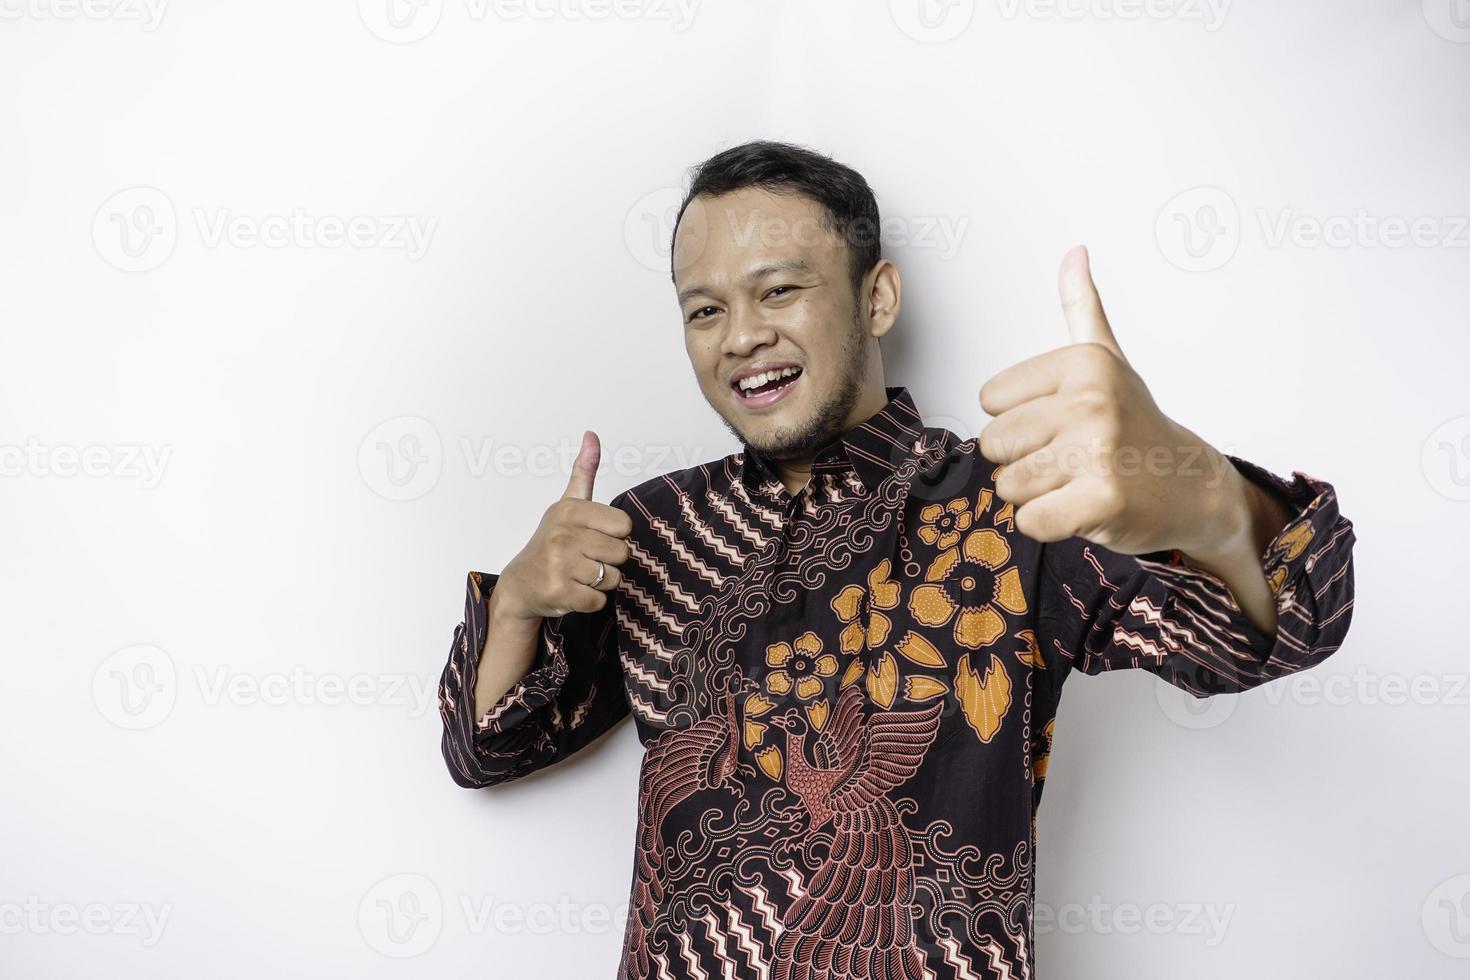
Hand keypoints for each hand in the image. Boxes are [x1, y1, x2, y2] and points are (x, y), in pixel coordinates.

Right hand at [497, 430, 633, 618]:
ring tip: (578, 575)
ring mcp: (559, 564)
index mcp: (570, 510)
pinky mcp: (559, 592)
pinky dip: (591, 601)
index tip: (593, 536)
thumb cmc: (551, 542)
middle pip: (622, 553)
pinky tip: (573, 591)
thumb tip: (592, 434)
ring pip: (613, 578)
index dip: (614, 535)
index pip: (625, 526)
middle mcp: (562, 534)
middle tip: (584, 559)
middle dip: (609, 561)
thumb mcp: (567, 504)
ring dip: (600, 582)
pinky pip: (599, 600)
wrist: (521, 583)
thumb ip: (584, 472)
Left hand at [977, 246, 1244, 558]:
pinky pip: (1030, 520)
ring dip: (1036, 494)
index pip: (990, 401)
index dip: (1017, 420)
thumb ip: (1083, 309)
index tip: (1061, 423)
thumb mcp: (1108, 361)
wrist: (1191, 486)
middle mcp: (1090, 401)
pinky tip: (1082, 509)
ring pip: (1008, 485)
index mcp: (1082, 364)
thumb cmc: (1135, 424)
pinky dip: (1047, 524)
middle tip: (1070, 459)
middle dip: (1023, 460)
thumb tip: (1074, 253)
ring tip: (1077, 481)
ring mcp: (1098, 451)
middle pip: (993, 444)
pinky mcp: (1101, 500)